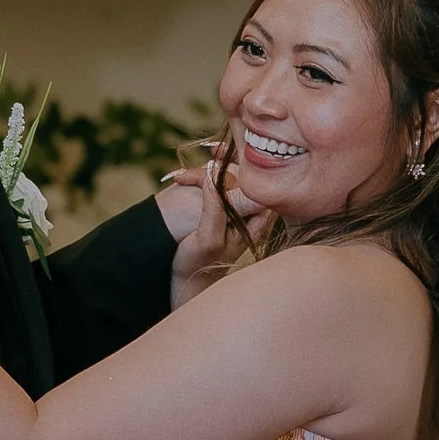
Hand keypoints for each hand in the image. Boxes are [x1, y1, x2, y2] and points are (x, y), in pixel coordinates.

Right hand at [158, 137, 261, 309]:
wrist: (186, 283)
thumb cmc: (197, 266)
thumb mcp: (207, 239)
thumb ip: (216, 209)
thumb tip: (215, 175)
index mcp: (256, 221)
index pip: (254, 183)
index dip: (238, 166)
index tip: (214, 156)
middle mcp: (251, 215)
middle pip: (243, 177)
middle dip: (220, 165)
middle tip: (197, 161)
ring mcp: (237, 212)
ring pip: (229, 179)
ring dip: (208, 171)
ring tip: (182, 177)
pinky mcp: (222, 211)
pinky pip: (218, 186)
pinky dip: (203, 178)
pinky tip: (183, 180)